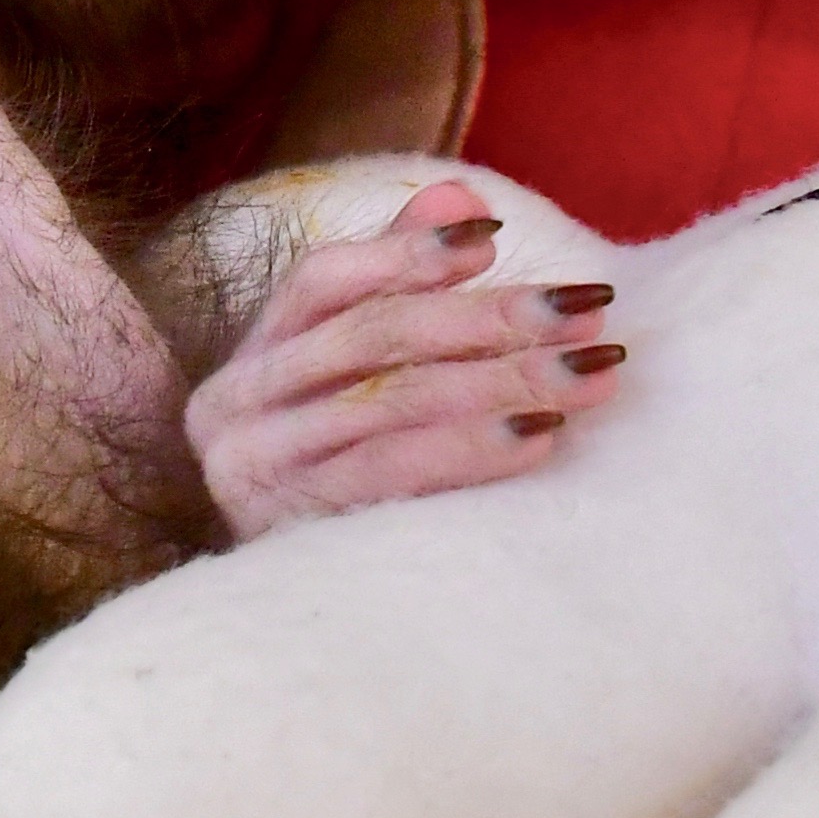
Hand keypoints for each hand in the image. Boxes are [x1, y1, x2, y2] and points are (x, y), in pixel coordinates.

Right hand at [185, 179, 625, 536]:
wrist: (298, 624)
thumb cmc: (342, 470)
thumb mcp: (360, 374)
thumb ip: (399, 280)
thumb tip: (460, 193)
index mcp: (251, 357)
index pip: (321, 281)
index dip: (405, 253)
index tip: (494, 236)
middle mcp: (233, 409)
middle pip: (371, 339)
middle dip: (489, 320)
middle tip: (585, 312)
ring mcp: (256, 474)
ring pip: (391, 404)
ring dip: (501, 383)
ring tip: (586, 375)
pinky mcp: (290, 534)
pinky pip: (392, 477)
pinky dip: (471, 451)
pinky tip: (540, 438)